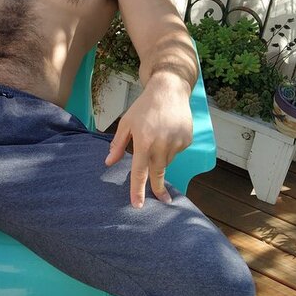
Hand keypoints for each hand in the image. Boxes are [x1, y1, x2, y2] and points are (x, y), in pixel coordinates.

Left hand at [104, 74, 192, 207]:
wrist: (169, 90)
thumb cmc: (144, 106)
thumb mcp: (126, 123)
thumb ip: (118, 144)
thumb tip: (109, 162)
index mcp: (144, 142)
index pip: (140, 172)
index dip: (138, 190)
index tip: (138, 205)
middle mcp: (162, 144)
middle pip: (158, 173)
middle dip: (159, 189)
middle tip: (163, 200)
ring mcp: (177, 143)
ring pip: (167, 161)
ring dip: (161, 158)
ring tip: (158, 137)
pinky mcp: (187, 140)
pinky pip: (177, 151)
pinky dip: (171, 148)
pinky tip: (168, 132)